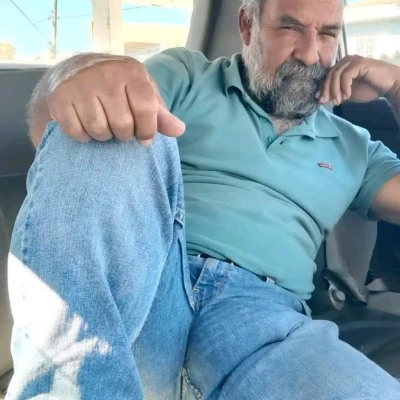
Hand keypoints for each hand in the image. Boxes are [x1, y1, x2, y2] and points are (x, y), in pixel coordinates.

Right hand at [47, 58, 184, 144]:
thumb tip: (179, 130)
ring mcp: (80, 86)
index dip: (148, 130)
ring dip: (104, 136)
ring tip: (104, 124)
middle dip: (124, 134)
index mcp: (131, 72)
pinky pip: (78, 133)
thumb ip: (160, 113)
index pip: (146, 110)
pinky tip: (86, 124)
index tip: (144, 137)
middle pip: (122, 125)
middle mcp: (105, 75)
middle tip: (121, 128)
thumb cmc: (118, 86)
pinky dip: (84, 136)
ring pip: (99, 131)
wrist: (75, 70)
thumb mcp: (143, 93)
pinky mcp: (60, 99)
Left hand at [318, 55, 399, 105]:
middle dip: (326, 90)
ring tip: (338, 101)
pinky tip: (347, 96)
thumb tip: (322, 98)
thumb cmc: (370, 89)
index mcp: (342, 66)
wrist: (389, 85)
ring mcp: (352, 60)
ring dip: (335, 90)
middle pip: (330, 75)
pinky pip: (346, 75)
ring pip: (336, 75)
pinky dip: (344, 87)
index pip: (327, 76)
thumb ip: (336, 93)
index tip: (320, 101)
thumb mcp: (348, 93)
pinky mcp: (359, 63)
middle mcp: (346, 61)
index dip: (322, 88)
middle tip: (325, 102)